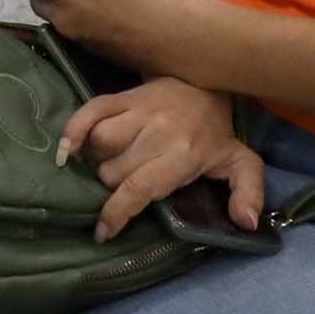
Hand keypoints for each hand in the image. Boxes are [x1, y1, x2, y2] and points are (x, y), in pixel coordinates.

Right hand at [58, 78, 263, 240]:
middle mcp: (157, 133)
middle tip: (118, 190)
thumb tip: (245, 222)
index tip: (103, 232)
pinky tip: (66, 149)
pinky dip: (74, 128)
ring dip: (95, 161)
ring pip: (100, 143)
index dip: (117, 211)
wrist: (208, 81)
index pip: (140, 186)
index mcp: (182, 155)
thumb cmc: (217, 132)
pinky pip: (91, 110)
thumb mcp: (241, 163)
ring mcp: (137, 112)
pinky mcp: (122, 96)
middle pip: (114, 170)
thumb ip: (248, 192)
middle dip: (110, 186)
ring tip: (101, 169)